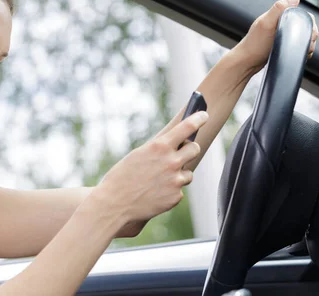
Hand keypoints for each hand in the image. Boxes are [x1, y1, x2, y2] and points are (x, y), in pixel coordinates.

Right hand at [94, 111, 208, 224]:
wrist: (115, 204)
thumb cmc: (122, 176)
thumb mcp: (138, 155)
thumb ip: (158, 150)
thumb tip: (175, 144)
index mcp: (159, 147)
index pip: (187, 127)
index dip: (198, 119)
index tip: (204, 115)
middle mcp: (171, 161)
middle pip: (194, 149)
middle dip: (190, 149)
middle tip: (184, 151)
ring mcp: (175, 180)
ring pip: (188, 172)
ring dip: (179, 173)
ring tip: (160, 179)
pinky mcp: (176, 197)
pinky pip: (179, 189)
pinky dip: (171, 190)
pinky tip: (156, 192)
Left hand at [235, 0, 318, 73]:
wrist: (246, 63)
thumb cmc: (254, 44)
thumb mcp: (266, 24)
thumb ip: (278, 9)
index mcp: (277, 16)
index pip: (301, 14)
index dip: (309, 22)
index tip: (310, 33)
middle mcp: (280, 24)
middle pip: (304, 25)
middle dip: (311, 34)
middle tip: (309, 46)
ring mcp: (281, 36)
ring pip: (303, 36)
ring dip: (308, 43)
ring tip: (307, 52)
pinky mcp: (281, 46)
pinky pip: (297, 46)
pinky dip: (302, 50)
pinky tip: (303, 55)